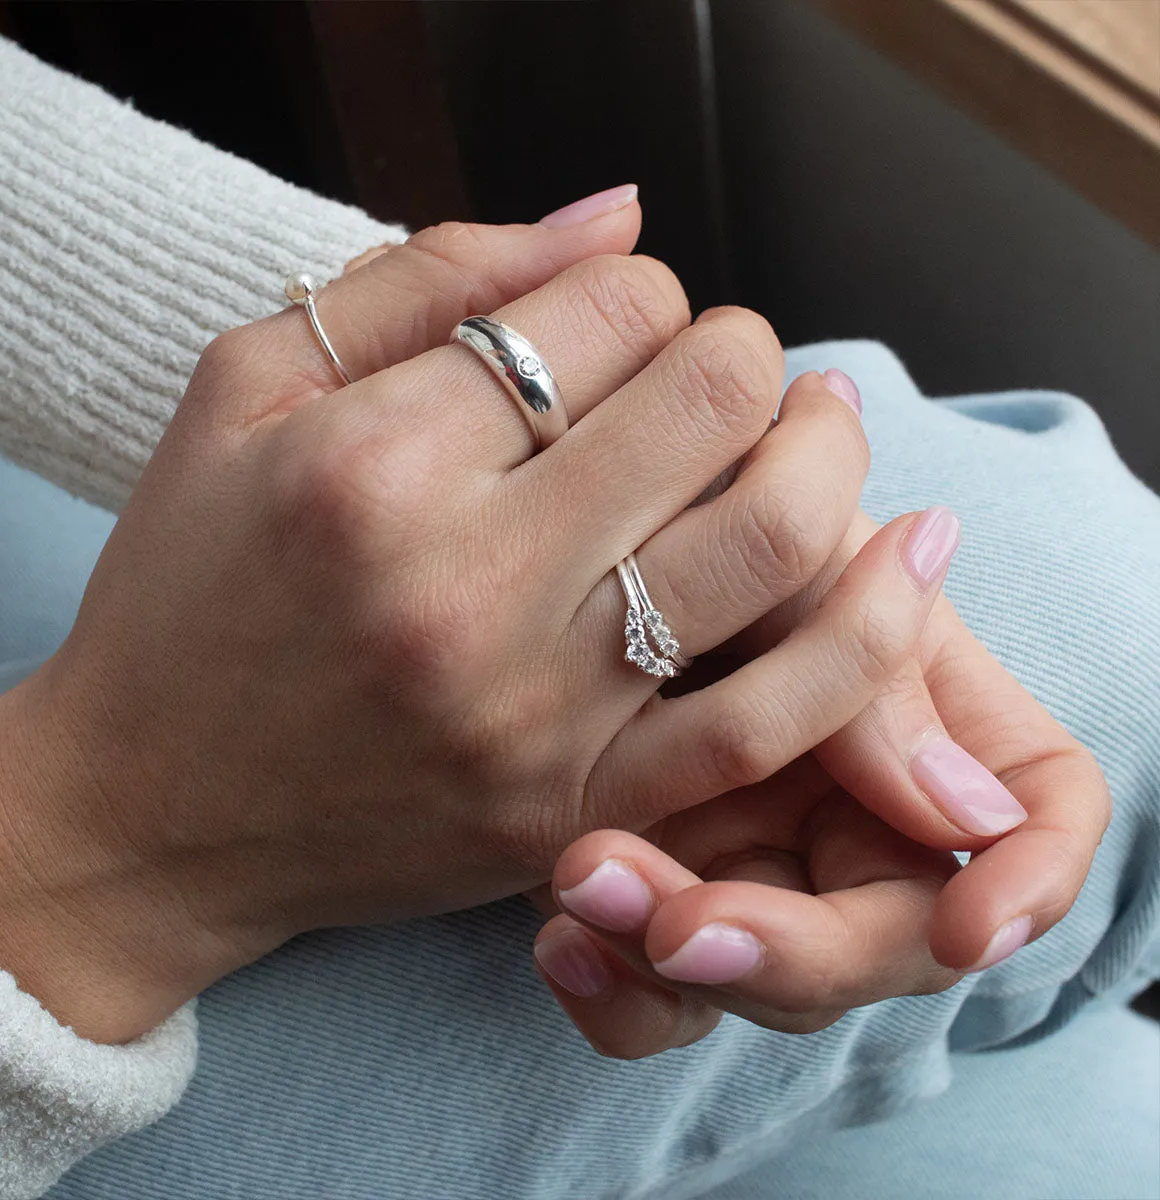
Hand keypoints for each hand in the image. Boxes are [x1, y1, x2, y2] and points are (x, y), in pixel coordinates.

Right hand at [0, 203, 948, 1042]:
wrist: (147, 813)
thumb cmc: (183, 595)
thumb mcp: (247, 391)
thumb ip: (428, 277)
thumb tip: (613, 216)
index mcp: (375, 459)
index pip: (605, 311)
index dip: (642, 292)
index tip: (619, 325)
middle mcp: (466, 585)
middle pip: (709, 403)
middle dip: (740, 355)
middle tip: (719, 370)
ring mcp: (534, 713)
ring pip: (769, 544)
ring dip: (822, 457)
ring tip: (815, 428)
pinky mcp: (574, 809)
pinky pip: (767, 724)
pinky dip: (864, 634)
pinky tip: (906, 558)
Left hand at [534, 513, 1108, 1056]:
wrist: (581, 543)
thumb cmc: (703, 520)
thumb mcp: (789, 567)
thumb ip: (869, 671)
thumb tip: (971, 814)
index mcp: (915, 731)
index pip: (1033, 821)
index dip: (1032, 883)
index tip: (975, 927)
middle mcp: (848, 819)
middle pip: (890, 941)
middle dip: (794, 951)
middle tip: (683, 926)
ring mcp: (753, 871)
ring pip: (762, 983)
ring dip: (673, 961)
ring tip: (581, 884)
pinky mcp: (659, 905)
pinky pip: (653, 1002)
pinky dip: (615, 992)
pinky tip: (558, 944)